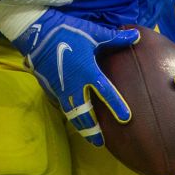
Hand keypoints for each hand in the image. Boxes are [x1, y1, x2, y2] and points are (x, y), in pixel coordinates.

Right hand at [11, 12, 139, 145]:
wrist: (37, 33)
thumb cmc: (67, 31)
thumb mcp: (93, 33)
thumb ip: (115, 38)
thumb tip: (137, 36)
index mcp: (88, 72)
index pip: (106, 92)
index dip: (116, 106)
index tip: (126, 118)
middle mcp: (75, 85)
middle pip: (84, 114)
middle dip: (93, 130)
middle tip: (101, 143)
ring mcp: (61, 88)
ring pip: (72, 114)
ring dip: (81, 127)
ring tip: (90, 138)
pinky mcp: (51, 87)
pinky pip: (63, 106)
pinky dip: (71, 116)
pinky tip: (75, 120)